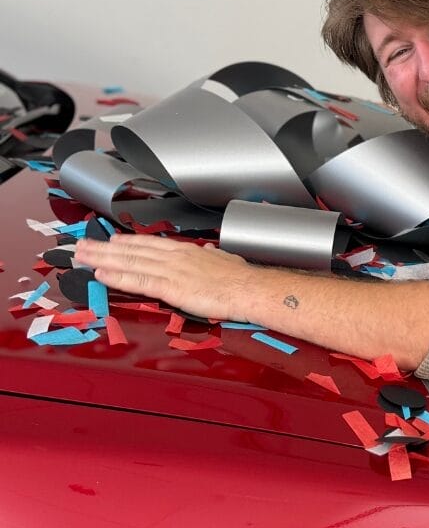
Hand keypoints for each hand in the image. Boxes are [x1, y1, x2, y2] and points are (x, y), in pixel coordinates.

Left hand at [74, 234, 254, 320]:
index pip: (150, 244)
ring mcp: (170, 271)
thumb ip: (212, 254)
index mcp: (187, 251)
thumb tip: (209, 249)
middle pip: (132, 250)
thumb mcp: (224, 258)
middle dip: (104, 247)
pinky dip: (117, 277)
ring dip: (102, 259)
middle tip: (82, 245)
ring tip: (81, 257)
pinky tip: (101, 274)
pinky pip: (138, 281)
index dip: (128, 241)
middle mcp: (174, 257)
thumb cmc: (240, 277)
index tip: (112, 240)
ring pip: (129, 262)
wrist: (248, 288)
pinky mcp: (170, 287)